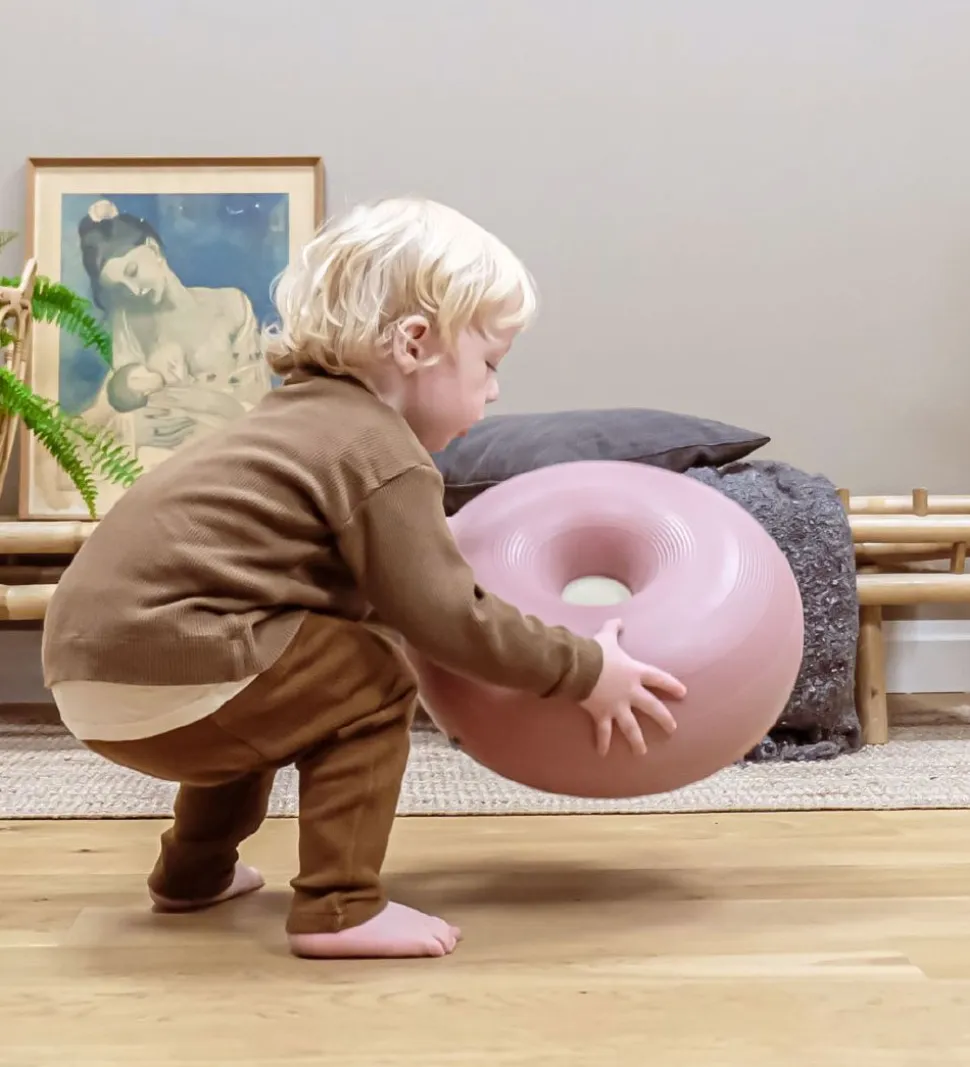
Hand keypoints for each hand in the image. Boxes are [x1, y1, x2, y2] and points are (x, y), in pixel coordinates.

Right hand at [580, 618, 685, 756]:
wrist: (581, 666)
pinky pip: (603, 731)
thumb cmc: (596, 651)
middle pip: (652, 707)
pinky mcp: (602, 714)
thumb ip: (613, 628)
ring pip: (631, 726)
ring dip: (637, 740)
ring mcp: (617, 705)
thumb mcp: (606, 637)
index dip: (671, 685)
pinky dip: (602, 742)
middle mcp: (630, 692)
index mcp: (635, 672)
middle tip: (672, 729)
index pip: (659, 678)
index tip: (683, 693)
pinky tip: (603, 754)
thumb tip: (618, 619)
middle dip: (664, 719)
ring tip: (642, 752)